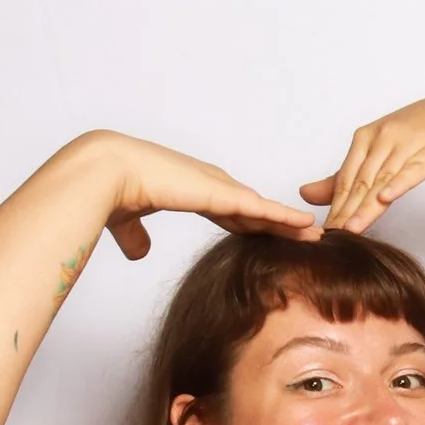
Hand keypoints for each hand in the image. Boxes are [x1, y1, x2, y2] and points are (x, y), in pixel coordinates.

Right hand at [74, 131, 320, 260]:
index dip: (252, 223)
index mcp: (191, 190)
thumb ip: (137, 237)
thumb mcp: (128, 221)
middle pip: (254, 210)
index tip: (269, 235)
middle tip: (306, 236)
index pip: (230, 211)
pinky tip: (308, 225)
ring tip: (318, 235)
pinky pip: (262, 208)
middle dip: (280, 224)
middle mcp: (210, 185)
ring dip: (291, 223)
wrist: (106, 171)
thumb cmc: (112, 191)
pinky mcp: (221, 193)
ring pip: (264, 209)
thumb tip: (139, 253)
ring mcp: (218, 187)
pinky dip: (286, 217)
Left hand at [301, 89, 424, 233]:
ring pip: (383, 180)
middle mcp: (383, 138)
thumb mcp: (379, 152)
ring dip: (367, 206)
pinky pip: (413, 171)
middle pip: (362, 181)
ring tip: (352, 229)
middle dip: (346, 210)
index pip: (346, 177)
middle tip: (333, 235)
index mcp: (366, 137)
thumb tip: (305, 194)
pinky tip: (386, 198)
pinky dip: (399, 184)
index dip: (334, 205)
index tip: (324, 231)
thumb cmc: (418, 136)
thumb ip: (345, 176)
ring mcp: (408, 144)